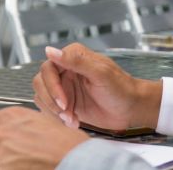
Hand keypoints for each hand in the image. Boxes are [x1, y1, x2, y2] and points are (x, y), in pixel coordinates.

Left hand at [0, 107, 87, 169]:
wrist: (75, 157)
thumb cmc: (67, 143)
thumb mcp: (44, 123)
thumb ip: (24, 127)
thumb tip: (19, 136)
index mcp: (13, 116)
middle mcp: (4, 132)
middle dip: (11, 154)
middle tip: (33, 155)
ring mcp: (3, 151)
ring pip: (4, 163)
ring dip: (17, 165)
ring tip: (39, 161)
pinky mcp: (4, 167)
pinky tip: (36, 167)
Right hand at [33, 44, 160, 130]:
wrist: (132, 109)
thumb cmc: (121, 88)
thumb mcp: (100, 73)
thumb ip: (75, 60)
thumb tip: (50, 50)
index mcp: (72, 57)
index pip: (47, 68)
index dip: (52, 86)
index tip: (63, 101)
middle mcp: (65, 70)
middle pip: (41, 83)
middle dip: (51, 101)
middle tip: (66, 112)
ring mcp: (64, 87)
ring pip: (42, 97)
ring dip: (54, 112)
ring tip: (71, 119)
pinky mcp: (66, 103)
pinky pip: (49, 110)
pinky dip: (57, 119)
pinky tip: (73, 122)